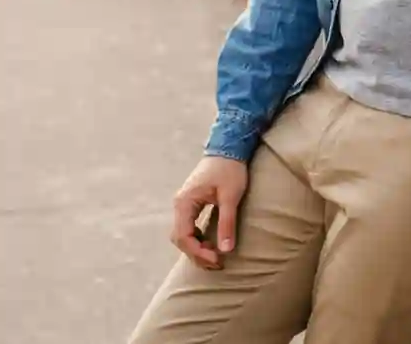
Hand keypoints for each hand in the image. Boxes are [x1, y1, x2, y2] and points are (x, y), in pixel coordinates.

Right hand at [169, 155, 248, 270]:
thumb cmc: (230, 169)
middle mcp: (180, 204)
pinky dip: (198, 239)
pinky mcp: (191, 203)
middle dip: (196, 254)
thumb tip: (225, 250)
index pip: (184, 237)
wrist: (229, 147)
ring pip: (183, 234)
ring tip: (215, 256)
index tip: (217, 259)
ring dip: (196, 248)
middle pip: (180, 238)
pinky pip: (189, 227)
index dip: (198, 253)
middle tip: (217, 263)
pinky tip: (211, 243)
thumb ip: (227, 223)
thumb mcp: (230, 196)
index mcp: (185, 202)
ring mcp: (184, 203)